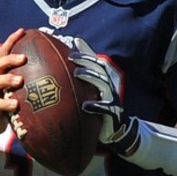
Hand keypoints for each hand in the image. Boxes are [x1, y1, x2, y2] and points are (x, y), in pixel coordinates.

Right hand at [0, 28, 25, 138]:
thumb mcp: (15, 90)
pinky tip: (16, 104)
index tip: (22, 31)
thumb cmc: (6, 103)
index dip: (11, 41)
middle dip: (10, 59)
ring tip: (20, 80)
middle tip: (23, 58)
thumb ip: (28, 81)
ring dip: (8, 79)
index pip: (3, 52)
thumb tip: (55, 75)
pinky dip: (6, 103)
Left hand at [70, 38, 138, 154]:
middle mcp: (109, 87)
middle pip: (100, 69)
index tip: (75, 43)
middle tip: (72, 56)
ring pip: (103, 84)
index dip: (87, 52)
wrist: (114, 132)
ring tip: (77, 73)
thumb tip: (62, 70)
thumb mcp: (89, 96)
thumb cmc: (97, 112)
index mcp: (103, 81)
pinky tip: (85, 106)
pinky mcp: (113, 114)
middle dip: (87, 60)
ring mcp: (112, 100)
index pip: (97, 62)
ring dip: (90, 76)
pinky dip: (96, 106)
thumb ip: (80, 83)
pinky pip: (106, 108)